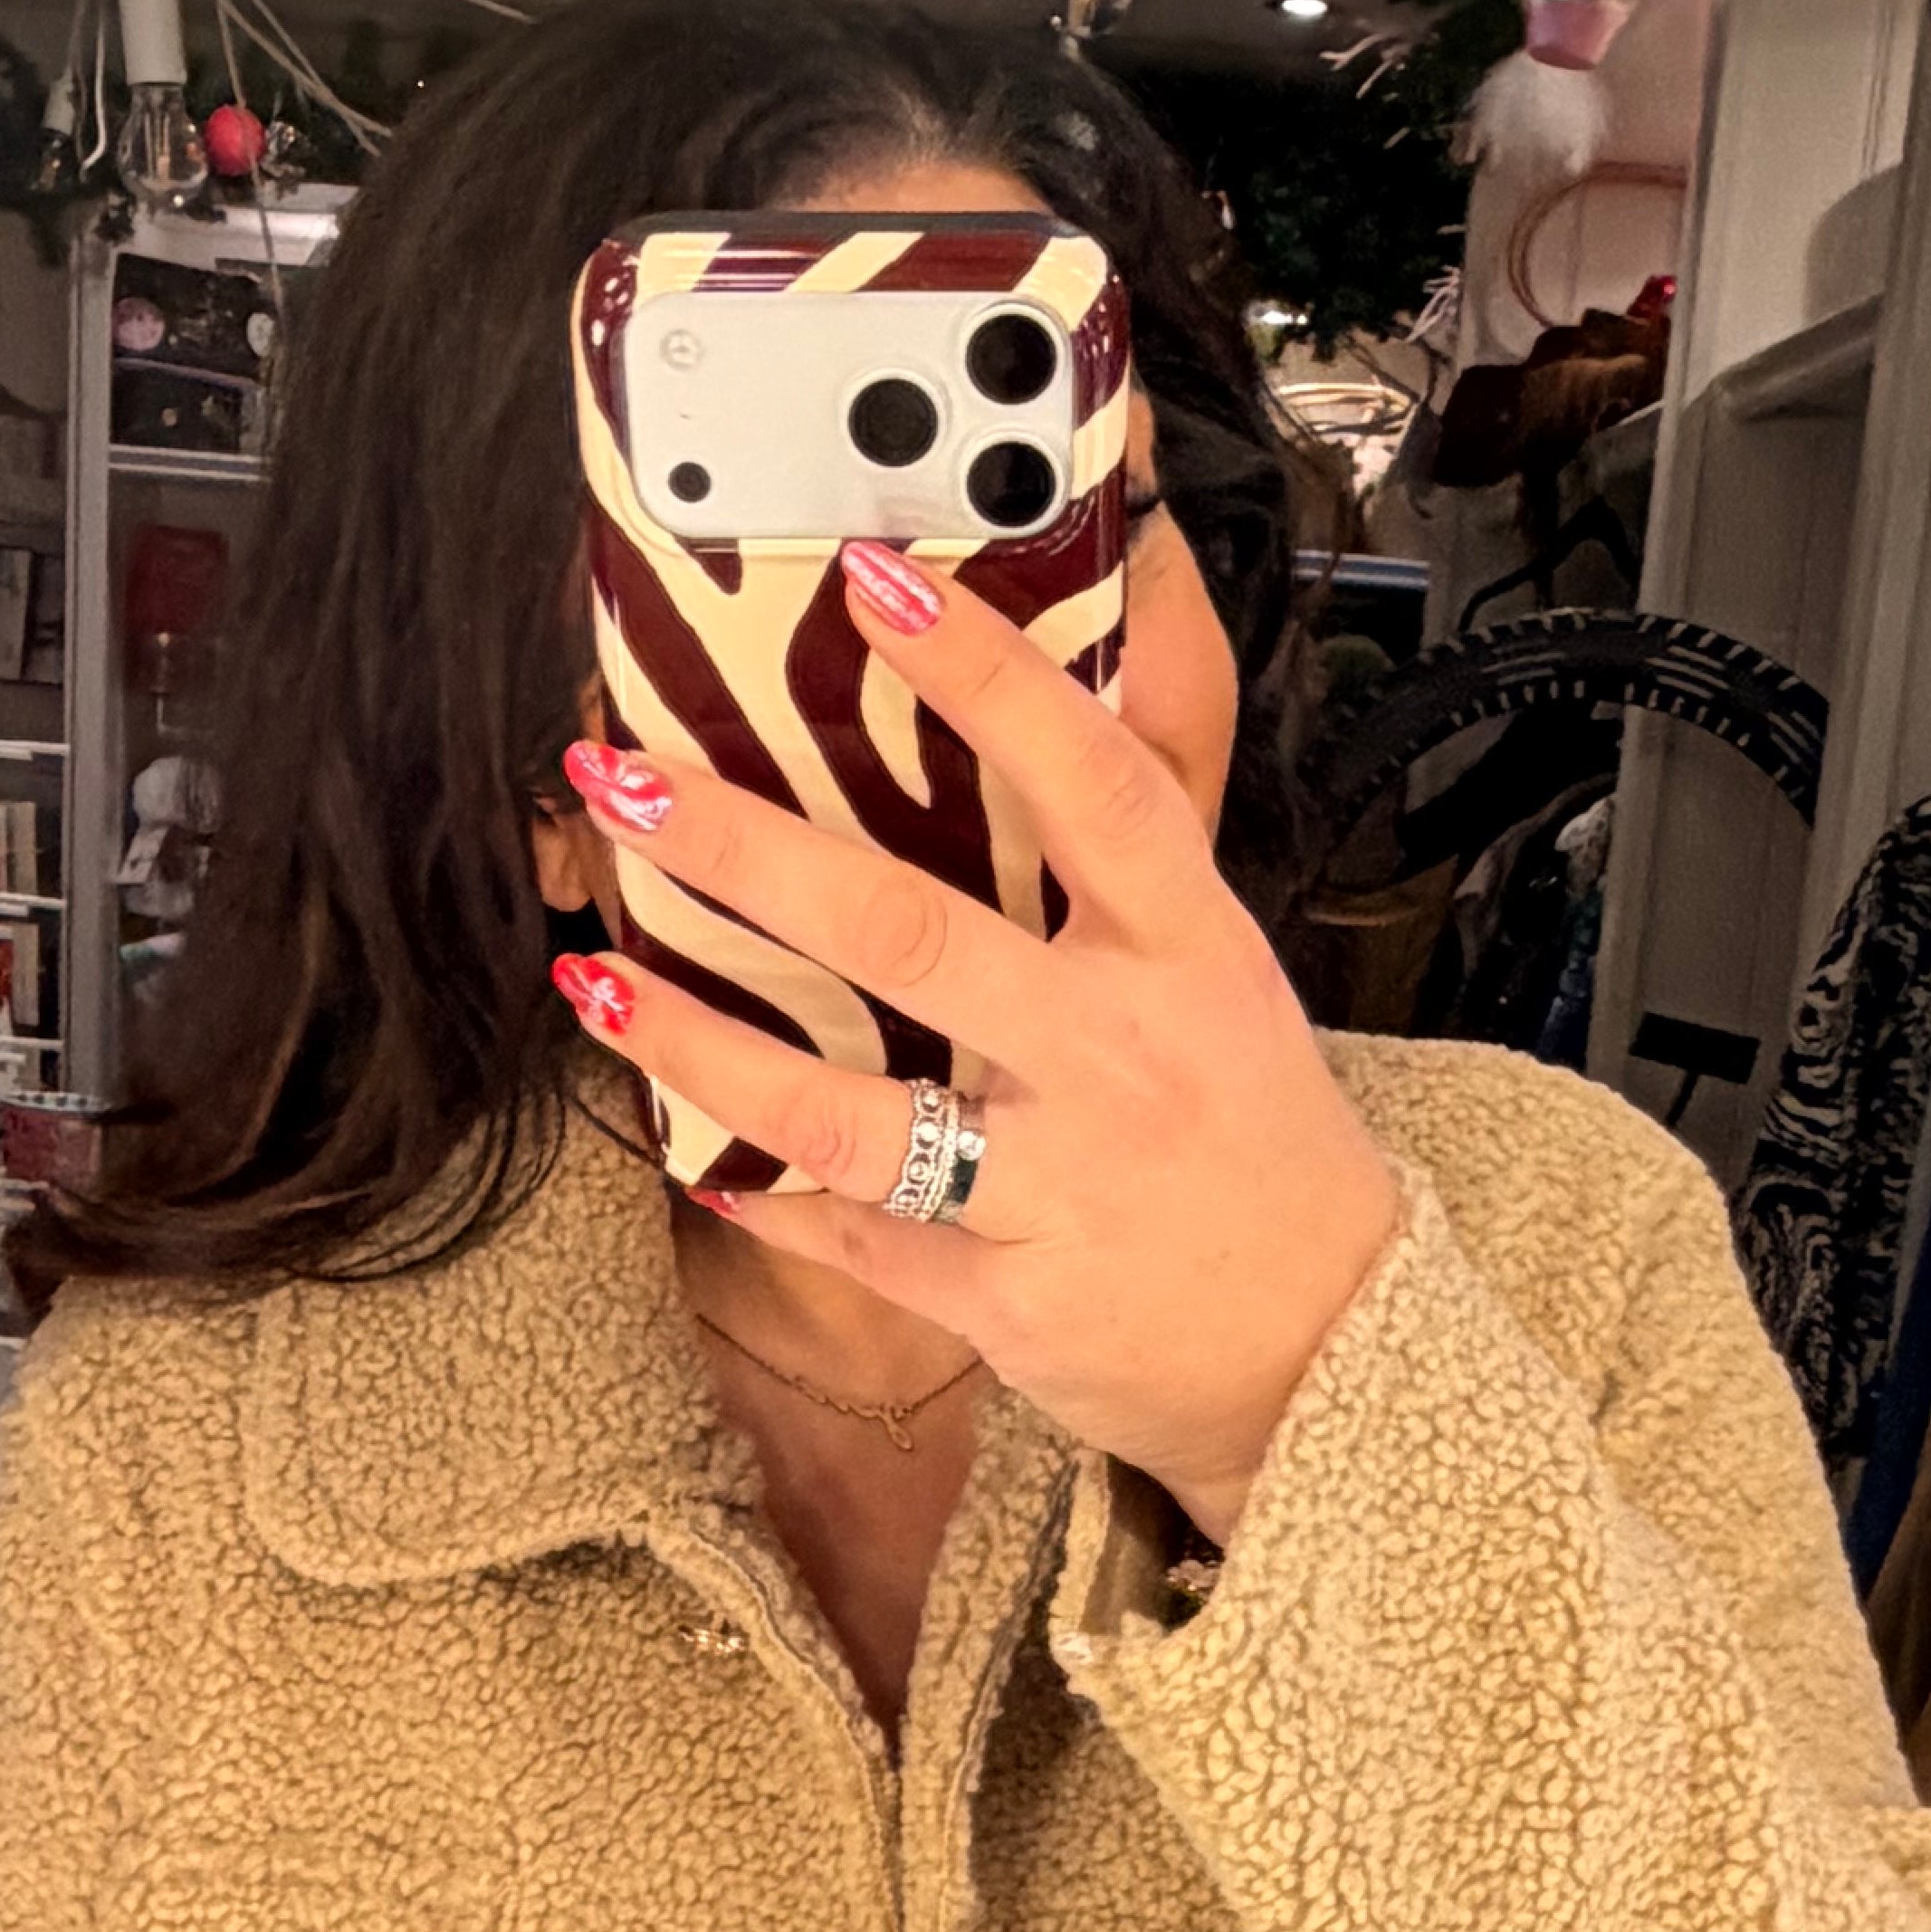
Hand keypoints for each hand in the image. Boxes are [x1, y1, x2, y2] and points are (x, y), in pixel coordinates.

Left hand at [555, 539, 1401, 1543]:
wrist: (1332, 1344)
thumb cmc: (1257, 1132)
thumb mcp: (1226, 970)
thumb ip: (1132, 842)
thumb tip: (1099, 639)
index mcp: (1184, 953)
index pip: (1090, 788)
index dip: (989, 682)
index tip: (873, 588)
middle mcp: (1117, 1058)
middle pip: (912, 938)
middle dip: (751, 856)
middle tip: (628, 786)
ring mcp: (1057, 1188)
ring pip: (849, 1116)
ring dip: (702, 1048)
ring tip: (598, 980)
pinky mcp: (1010, 1300)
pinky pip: (861, 1245)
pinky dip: (770, 1205)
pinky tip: (690, 1154)